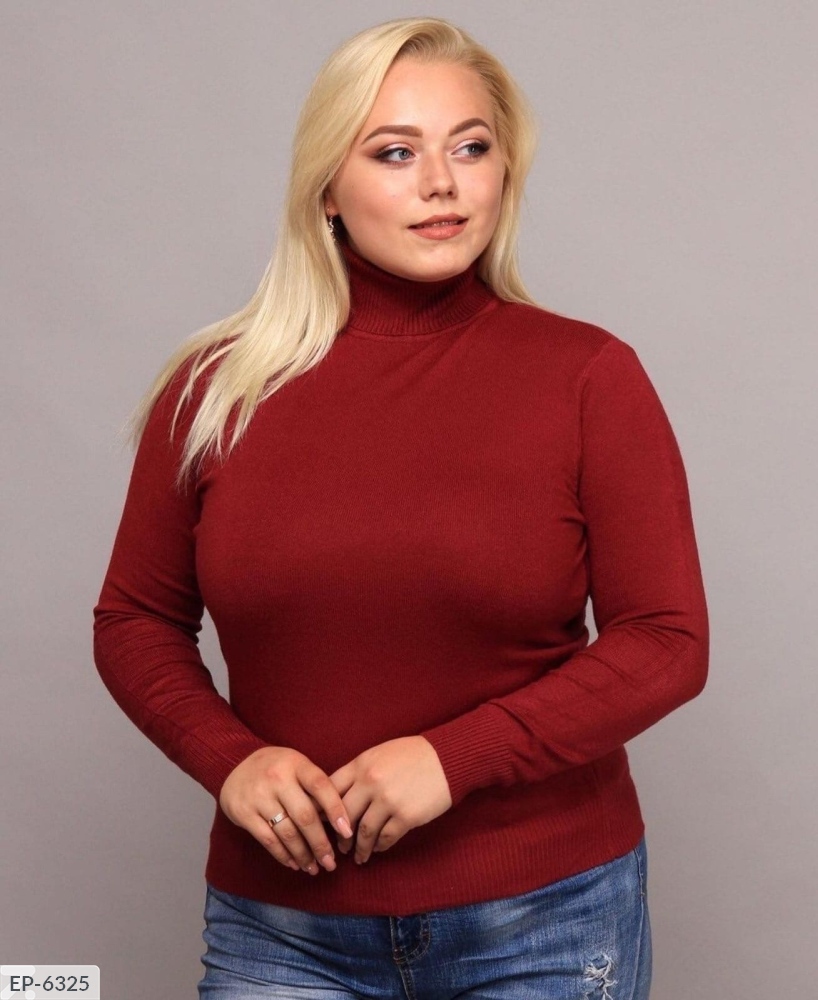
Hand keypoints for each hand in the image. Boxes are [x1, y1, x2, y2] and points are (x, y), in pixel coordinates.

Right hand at [218, 746, 352, 874]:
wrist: (235, 764)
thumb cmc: (277, 767)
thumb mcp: (297, 765)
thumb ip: (314, 787)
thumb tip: (339, 821)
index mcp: (296, 764)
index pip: (321, 786)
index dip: (336, 809)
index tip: (347, 832)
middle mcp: (278, 779)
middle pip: (305, 816)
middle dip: (320, 844)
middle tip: (331, 863)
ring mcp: (259, 796)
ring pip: (287, 832)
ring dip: (303, 855)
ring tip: (314, 868)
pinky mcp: (244, 813)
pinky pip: (268, 840)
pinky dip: (283, 855)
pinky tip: (294, 864)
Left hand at [329, 736, 451, 863]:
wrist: (447, 758)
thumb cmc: (413, 754)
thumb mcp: (380, 754)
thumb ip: (360, 772)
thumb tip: (340, 796)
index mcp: (362, 764)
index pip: (331, 789)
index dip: (323, 809)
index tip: (321, 823)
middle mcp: (371, 782)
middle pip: (344, 815)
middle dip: (339, 835)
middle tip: (339, 846)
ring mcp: (388, 800)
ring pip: (364, 832)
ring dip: (359, 847)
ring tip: (358, 856)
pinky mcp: (406, 816)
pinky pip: (386, 838)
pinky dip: (380, 846)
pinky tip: (378, 849)